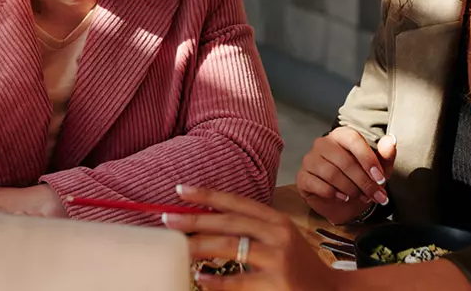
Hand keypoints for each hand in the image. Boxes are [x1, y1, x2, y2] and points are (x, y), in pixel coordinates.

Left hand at [163, 186, 337, 290]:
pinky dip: (218, 282)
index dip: (207, 195)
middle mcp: (277, 234)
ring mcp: (278, 258)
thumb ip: (254, 229)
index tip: (181, 189)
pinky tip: (201, 280)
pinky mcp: (277, 285)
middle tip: (169, 218)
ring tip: (179, 247)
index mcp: (276, 219)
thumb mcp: (281, 239)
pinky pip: (239, 282)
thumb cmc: (301, 267)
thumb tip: (209, 224)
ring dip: (201, 246)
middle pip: (229, 221)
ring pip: (231, 247)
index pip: (236, 201)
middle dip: (196, 219)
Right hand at [296, 128, 395, 224]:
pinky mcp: (302, 176)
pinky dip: (332, 193)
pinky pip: (316, 183)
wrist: (345, 202)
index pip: (352, 139)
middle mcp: (322, 143)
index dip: (368, 159)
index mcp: (341, 135)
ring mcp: (309, 159)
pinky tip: (343, 197)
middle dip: (363, 182)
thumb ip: (385, 154)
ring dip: (350, 189)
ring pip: (330, 173)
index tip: (381, 179)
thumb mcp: (378, 169)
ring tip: (360, 197)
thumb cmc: (361, 180)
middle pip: (343, 160)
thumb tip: (391, 140)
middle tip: (376, 196)